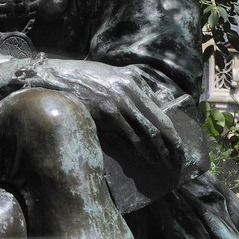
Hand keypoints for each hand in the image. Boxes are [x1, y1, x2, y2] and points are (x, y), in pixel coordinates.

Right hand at [32, 59, 187, 181]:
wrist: (60, 79)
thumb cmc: (86, 79)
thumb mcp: (114, 75)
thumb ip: (135, 85)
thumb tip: (156, 101)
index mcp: (133, 81)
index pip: (159, 110)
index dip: (172, 130)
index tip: (177, 144)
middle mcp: (129, 92)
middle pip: (159, 122)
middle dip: (172, 143)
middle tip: (178, 158)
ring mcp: (118, 104)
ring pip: (147, 132)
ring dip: (159, 150)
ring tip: (166, 162)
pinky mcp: (106, 116)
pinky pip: (129, 136)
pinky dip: (141, 149)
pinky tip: (147, 159)